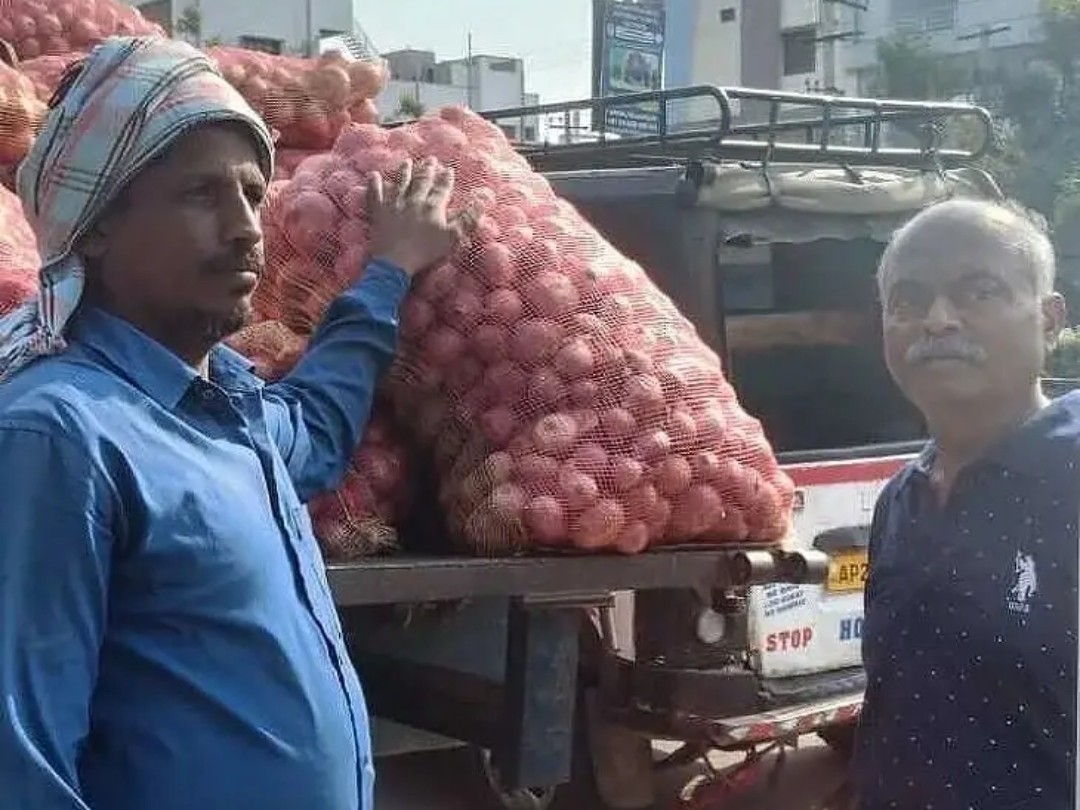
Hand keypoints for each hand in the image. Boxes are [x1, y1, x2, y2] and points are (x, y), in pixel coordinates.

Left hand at [365, 157, 471, 277]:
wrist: (396, 260)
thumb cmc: (427, 252)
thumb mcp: (453, 238)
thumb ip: (468, 219)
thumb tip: (482, 201)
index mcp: (433, 206)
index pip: (442, 189)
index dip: (446, 179)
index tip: (449, 169)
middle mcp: (414, 200)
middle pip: (422, 182)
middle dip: (428, 170)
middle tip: (430, 159)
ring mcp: (395, 204)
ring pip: (401, 183)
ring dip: (405, 172)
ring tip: (407, 162)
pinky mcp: (379, 212)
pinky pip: (375, 194)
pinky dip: (374, 184)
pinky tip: (373, 175)